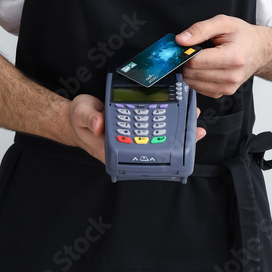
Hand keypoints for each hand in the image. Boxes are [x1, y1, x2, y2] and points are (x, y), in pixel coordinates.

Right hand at [70, 94, 206, 164]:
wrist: (75, 117)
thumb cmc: (77, 119)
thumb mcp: (81, 114)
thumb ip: (90, 119)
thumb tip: (101, 124)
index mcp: (113, 150)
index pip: (142, 157)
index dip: (164, 155)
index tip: (181, 147)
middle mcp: (126, 147)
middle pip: (156, 149)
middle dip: (178, 141)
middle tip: (196, 131)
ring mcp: (131, 139)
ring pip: (158, 138)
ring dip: (177, 130)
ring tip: (194, 121)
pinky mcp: (134, 129)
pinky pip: (154, 127)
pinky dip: (167, 121)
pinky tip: (180, 114)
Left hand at [174, 14, 271, 97]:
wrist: (260, 50)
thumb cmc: (243, 36)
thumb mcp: (223, 23)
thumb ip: (200, 29)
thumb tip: (181, 40)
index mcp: (233, 57)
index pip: (196, 61)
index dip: (185, 53)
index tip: (185, 46)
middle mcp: (232, 75)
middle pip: (192, 74)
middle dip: (187, 62)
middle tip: (192, 51)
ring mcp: (229, 87)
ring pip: (193, 83)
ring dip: (191, 71)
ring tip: (200, 59)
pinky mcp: (224, 92)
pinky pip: (199, 89)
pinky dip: (197, 79)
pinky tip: (204, 68)